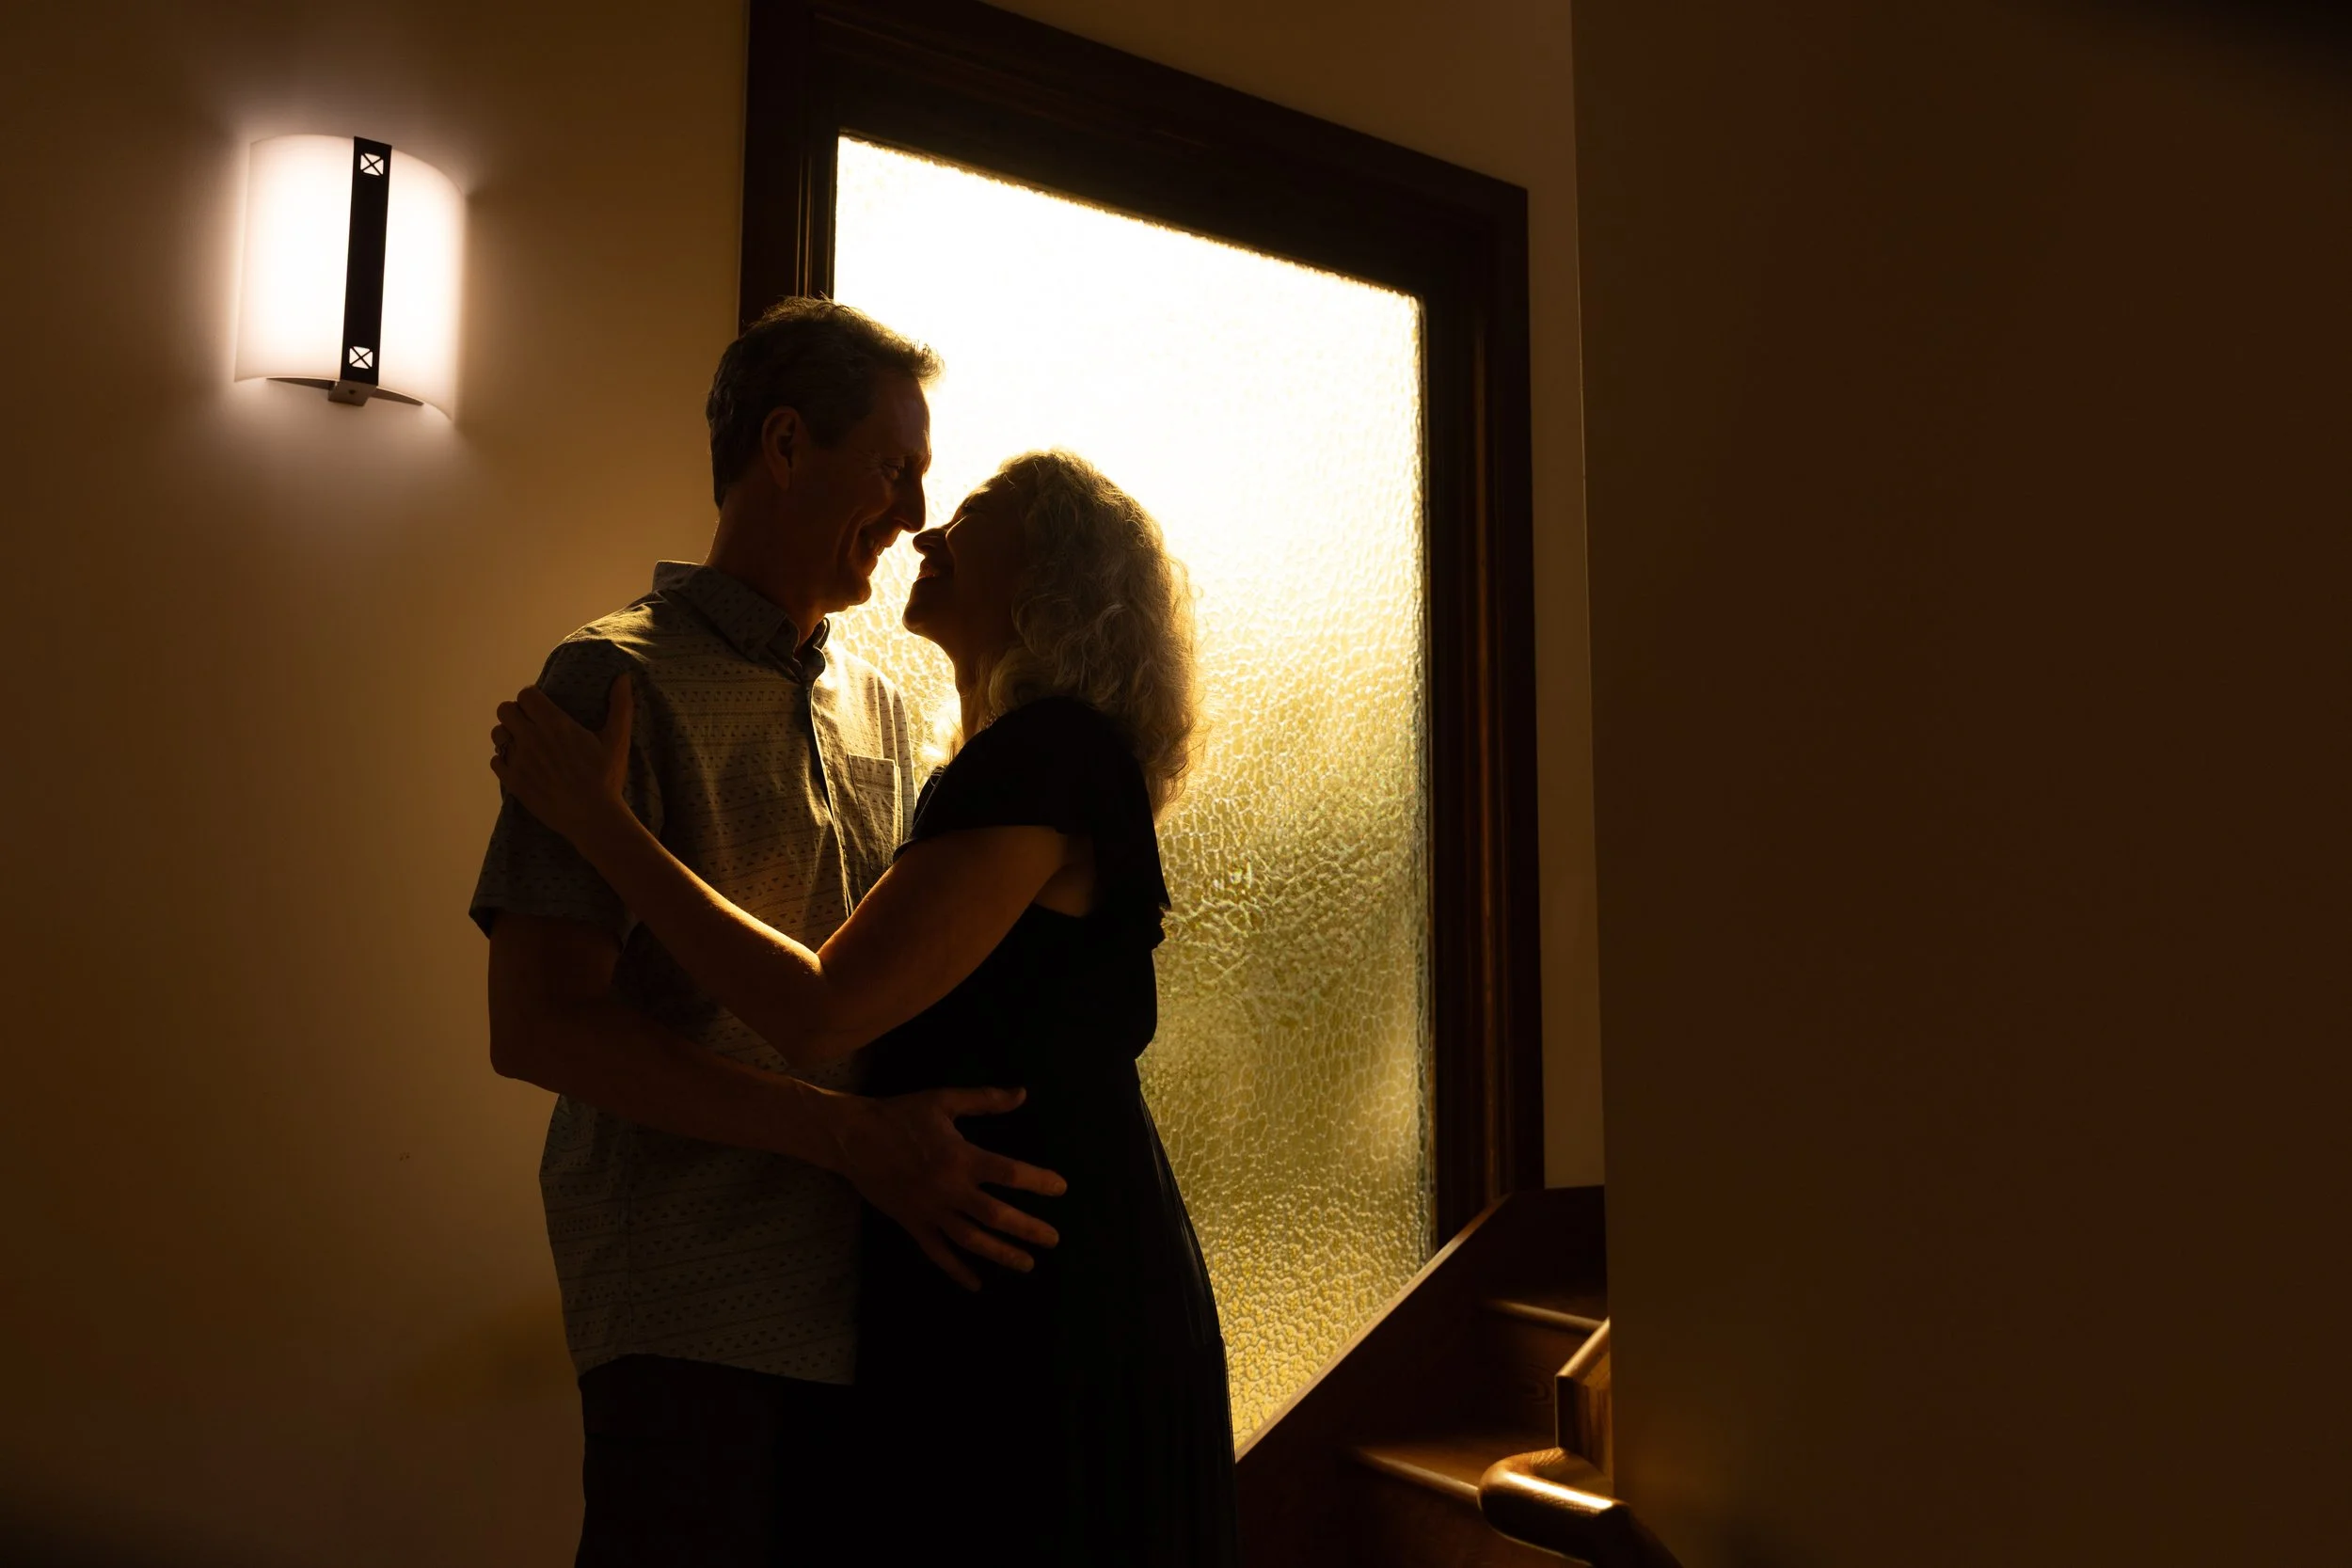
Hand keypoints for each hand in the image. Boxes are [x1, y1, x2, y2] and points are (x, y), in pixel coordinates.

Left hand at [492, 674, 633, 844]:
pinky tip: (520, 765)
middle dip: (516, 713)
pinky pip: (495, 761)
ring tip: (523, 743)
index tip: (541, 706)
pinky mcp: (513, 782)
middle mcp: (532, 739)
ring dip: (508, 735)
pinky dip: (504, 761)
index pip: (526, 694)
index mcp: (556, 725)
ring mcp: (520, 761)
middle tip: (530, 724)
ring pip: (497, 734)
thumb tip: (623, 677)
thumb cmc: (606, 777)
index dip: (532, 698)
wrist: (593, 818)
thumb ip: (620, 706)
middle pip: (505, 710)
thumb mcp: (617, 740)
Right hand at [830, 1087, 1066, 1290]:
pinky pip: (937, 1252)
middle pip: (995, 1216)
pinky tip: (975, 1284)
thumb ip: (985, 1100)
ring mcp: (929, 1211)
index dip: (1038, 1182)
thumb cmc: (900, 1115)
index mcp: (960, 1157)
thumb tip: (1022, 1093)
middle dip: (1027, 1230)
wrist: (852, 1137)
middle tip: (1053, 1240)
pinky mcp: (912, 1223)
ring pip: (970, 1240)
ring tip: (1027, 1264)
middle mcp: (949, 1189)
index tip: (1060, 1189)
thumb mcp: (944, 1100)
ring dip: (1001, 1254)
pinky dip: (956, 1271)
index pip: (1008, 1173)